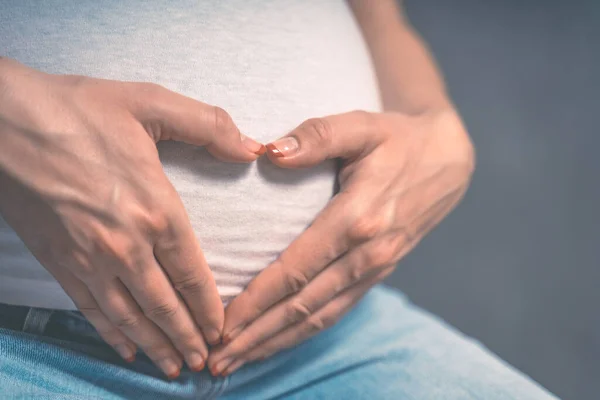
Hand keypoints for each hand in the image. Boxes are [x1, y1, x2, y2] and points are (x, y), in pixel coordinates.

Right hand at [0, 58, 264, 377]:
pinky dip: (111, 333)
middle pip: (164, 304)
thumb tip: (253, 147)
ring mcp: (89, 258)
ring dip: (155, 345)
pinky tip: (126, 348)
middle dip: (187, 336)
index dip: (209, 306)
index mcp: (155, 209)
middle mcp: (125, 244)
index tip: (222, 329)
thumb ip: (208, 126)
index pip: (192, 272)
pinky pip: (91, 308)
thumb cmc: (78, 110)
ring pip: (130, 316)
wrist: (4, 121)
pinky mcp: (59, 261)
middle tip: (203, 362)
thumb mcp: (150, 104)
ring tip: (174, 367)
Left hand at [208, 108, 474, 375]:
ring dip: (275, 343)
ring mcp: (375, 269)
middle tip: (215, 360)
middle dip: (256, 336)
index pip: (295, 270)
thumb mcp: (361, 125)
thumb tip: (269, 152)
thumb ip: (316, 136)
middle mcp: (367, 254)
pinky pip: (337, 312)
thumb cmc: (397, 140)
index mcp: (357, 218)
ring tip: (236, 362)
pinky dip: (303, 334)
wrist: (447, 161)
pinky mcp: (378, 275)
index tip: (220, 322)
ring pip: (319, 318)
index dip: (255, 301)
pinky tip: (277, 343)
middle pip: (302, 306)